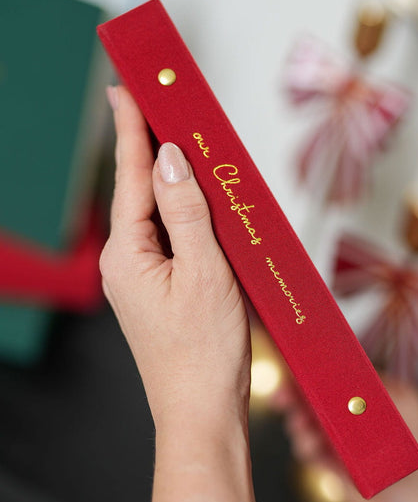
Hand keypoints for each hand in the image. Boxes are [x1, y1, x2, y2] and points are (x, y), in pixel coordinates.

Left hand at [100, 86, 250, 430]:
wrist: (203, 415)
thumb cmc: (205, 354)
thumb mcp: (206, 273)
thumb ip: (187, 212)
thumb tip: (172, 159)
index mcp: (128, 256)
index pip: (131, 177)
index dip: (132, 128)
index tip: (127, 87)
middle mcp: (127, 263)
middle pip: (140, 191)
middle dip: (151, 145)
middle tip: (160, 101)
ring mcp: (142, 278)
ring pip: (158, 213)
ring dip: (172, 179)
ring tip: (185, 140)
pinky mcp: (161, 289)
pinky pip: (171, 237)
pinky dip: (185, 212)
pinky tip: (200, 200)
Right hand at [271, 375, 417, 501]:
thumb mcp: (403, 400)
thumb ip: (376, 381)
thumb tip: (347, 362)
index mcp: (360, 396)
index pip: (328, 376)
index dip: (308, 371)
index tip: (293, 366)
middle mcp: (345, 416)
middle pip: (308, 399)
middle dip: (291, 396)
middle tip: (282, 397)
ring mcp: (336, 441)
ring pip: (303, 425)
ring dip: (297, 423)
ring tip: (301, 426)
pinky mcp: (330, 466)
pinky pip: (307, 452)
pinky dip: (305, 447)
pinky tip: (311, 447)